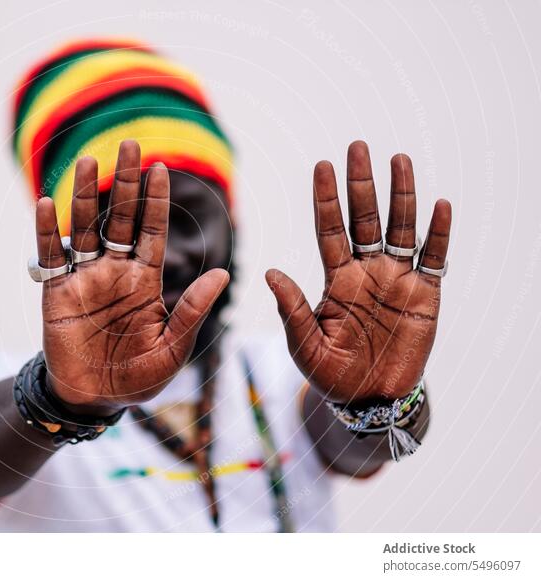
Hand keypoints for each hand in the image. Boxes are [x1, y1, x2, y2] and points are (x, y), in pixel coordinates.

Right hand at [35, 140, 228, 413]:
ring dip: (84, 195)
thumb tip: (223, 273)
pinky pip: (51, 257)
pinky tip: (47, 204)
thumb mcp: (173, 348)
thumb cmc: (139, 377)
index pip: (152, 231)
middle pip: (120, 218)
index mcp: (146, 280)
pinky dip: (48, 232)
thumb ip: (192, 311)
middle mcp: (116, 271)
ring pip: (85, 228)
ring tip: (86, 160)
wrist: (95, 399)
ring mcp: (86, 279)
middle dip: (125, 183)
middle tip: (129, 144)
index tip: (161, 167)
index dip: (155, 200)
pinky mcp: (57, 293)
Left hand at [266, 141, 450, 401]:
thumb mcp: (304, 344)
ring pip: (399, 228)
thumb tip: (270, 271)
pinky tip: (440, 205)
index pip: (329, 229)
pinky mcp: (425, 295)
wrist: (370, 399)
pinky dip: (438, 234)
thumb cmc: (331, 373)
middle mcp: (366, 271)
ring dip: (401, 195)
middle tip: (357, 147)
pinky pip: (433, 259)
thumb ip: (292, 308)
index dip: (326, 198)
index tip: (322, 166)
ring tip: (399, 160)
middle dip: (361, 184)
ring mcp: (396, 280)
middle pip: (364, 218)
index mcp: (336, 279)